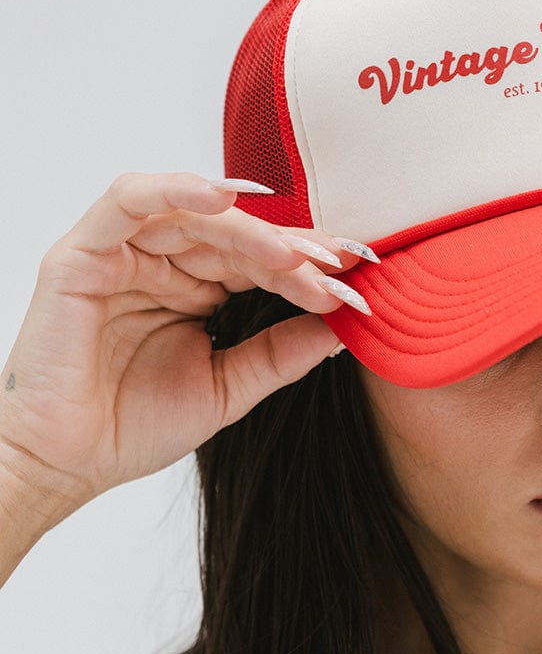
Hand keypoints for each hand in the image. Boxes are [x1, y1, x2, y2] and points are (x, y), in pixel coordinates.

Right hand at [0, 171, 370, 513]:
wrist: (69, 463)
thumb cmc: (134, 426)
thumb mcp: (229, 387)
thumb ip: (280, 353)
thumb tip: (343, 326)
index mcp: (198, 289)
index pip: (261, 262)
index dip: (309, 266)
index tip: (360, 279)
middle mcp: (164, 263)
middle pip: (237, 235)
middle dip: (292, 249)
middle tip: (338, 265)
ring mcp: (123, 253)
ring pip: (195, 216)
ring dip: (251, 230)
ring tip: (295, 254)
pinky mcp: (83, 253)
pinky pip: (128, 201)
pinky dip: (174, 189)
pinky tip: (221, 200)